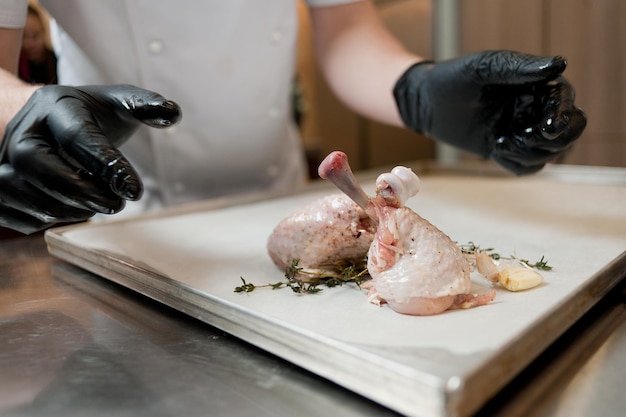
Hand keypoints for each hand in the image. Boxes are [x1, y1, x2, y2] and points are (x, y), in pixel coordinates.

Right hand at [0, 84, 180, 233]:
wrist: (43, 123)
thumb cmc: (87, 116)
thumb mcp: (117, 103)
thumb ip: (145, 106)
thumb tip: (173, 113)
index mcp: (54, 106)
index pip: (79, 138)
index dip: (109, 167)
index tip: (134, 191)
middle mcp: (21, 131)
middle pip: (38, 166)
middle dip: (82, 192)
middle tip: (117, 204)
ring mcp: (2, 161)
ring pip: (26, 195)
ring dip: (71, 210)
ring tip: (99, 204)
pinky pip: (18, 216)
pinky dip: (50, 219)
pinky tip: (74, 209)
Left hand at [393, 50, 586, 173]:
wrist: (423, 103)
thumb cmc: (450, 79)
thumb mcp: (481, 69)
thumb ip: (517, 67)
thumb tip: (558, 65)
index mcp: (533, 83)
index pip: (564, 99)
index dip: (563, 114)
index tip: (548, 127)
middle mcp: (533, 107)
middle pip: (568, 130)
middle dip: (554, 140)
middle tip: (526, 136)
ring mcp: (521, 129)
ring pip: (550, 152)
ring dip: (532, 153)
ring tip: (503, 142)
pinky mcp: (506, 148)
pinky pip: (527, 166)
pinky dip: (518, 162)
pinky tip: (497, 148)